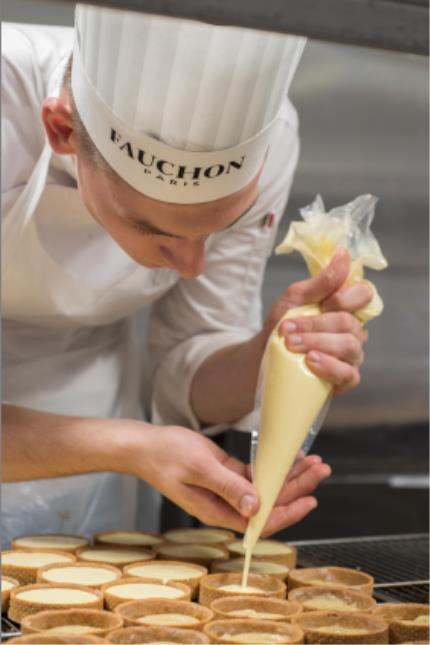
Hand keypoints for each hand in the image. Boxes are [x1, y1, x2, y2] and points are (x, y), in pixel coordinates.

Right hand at [136, 424, 329, 532]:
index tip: (310, 499)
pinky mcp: (227, 474)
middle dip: (298, 488)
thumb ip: (228, 487)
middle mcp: (227, 505)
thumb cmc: (167, 457)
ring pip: (267, 488)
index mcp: (218, 511)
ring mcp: (228, 489)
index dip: (288, 512)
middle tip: (321, 469)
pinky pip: (256, 473)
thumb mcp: (199, 469)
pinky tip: (289, 455)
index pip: (261, 521)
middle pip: (270, 503)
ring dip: (290, 476)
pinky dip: (274, 465)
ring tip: (314, 462)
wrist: (146, 446)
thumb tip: (256, 506)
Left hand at [264, 248, 372, 393]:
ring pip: (349, 346)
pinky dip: (328, 365)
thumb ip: (320, 281)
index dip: (344, 297)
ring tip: (292, 345)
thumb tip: (343, 253)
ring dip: (317, 342)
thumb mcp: (293, 300)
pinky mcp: (345, 380)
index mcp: (345, 308)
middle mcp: (354, 332)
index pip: (364, 295)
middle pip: (349, 322)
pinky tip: (311, 361)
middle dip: (315, 324)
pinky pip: (348, 373)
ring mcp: (352, 357)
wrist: (261, 361)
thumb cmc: (281, 328)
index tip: (321, 302)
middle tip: (287, 329)